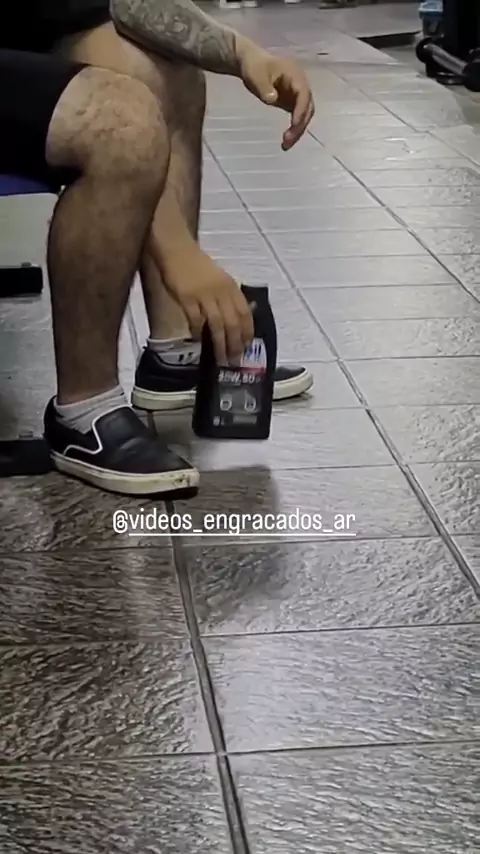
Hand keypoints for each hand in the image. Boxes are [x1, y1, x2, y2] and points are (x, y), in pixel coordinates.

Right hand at [162, 247, 253, 364]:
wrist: (176, 250)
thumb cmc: (197, 265)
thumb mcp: (220, 278)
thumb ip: (229, 295)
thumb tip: (241, 315)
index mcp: (231, 286)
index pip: (245, 313)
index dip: (248, 331)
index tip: (247, 346)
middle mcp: (221, 292)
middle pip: (233, 323)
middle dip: (235, 344)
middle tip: (235, 359)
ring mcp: (204, 296)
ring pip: (217, 325)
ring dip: (220, 345)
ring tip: (221, 358)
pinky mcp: (187, 299)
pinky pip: (196, 321)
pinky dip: (199, 332)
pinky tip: (199, 340)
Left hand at [236, 38, 314, 149]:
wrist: (252, 63)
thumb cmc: (254, 66)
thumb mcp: (255, 74)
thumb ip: (264, 87)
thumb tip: (273, 99)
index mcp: (295, 74)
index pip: (303, 93)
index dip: (301, 109)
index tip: (294, 124)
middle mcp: (301, 85)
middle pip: (307, 107)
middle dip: (300, 125)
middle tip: (287, 141)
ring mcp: (298, 94)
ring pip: (305, 115)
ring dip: (298, 131)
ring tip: (285, 145)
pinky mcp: (293, 102)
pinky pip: (298, 117)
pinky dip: (294, 129)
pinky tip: (286, 141)